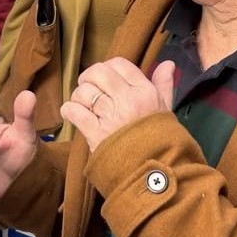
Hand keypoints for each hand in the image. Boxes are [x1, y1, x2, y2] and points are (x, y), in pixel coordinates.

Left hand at [61, 58, 175, 152]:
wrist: (154, 173)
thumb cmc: (160, 140)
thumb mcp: (165, 110)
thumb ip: (164, 85)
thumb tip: (167, 63)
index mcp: (145, 92)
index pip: (119, 64)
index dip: (107, 68)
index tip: (104, 79)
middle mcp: (127, 100)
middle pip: (98, 73)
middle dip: (88, 78)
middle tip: (89, 89)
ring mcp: (111, 116)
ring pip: (84, 91)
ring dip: (78, 97)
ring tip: (83, 106)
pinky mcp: (95, 133)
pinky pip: (74, 111)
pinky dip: (69, 111)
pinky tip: (73, 115)